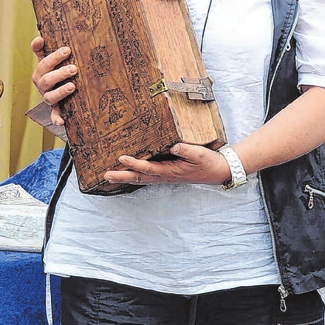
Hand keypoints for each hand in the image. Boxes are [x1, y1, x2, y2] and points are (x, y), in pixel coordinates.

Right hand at [30, 36, 77, 126]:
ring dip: (60, 92)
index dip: (54, 57)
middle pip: (47, 80)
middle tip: (74, 68)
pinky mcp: (54, 109)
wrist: (54, 90)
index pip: (44, 63)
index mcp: (40, 72)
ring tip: (72, 86)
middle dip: (60, 73)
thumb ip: (42, 49)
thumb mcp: (47, 60)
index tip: (67, 50)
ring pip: (50, 96)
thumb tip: (38, 37)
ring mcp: (47, 97)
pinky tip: (61, 122)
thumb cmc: (53, 71)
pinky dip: (56, 119)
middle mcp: (42, 85)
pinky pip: (54, 115)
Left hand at [103, 143, 232, 186]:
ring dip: (125, 177)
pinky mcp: (167, 174)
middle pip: (139, 177)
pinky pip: (147, 177)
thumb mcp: (199, 154)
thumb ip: (185, 149)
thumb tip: (172, 145)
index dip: (135, 163)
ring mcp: (165, 177)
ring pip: (141, 179)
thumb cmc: (208, 162)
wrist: (218, 171)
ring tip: (109, 177)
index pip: (148, 168)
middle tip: (106, 175)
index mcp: (171, 171)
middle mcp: (165, 176)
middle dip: (122, 176)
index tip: (122, 158)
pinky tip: (128, 174)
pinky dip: (135, 176)